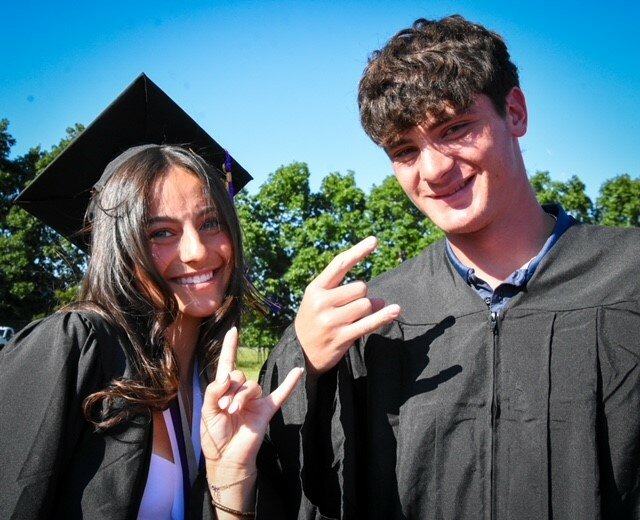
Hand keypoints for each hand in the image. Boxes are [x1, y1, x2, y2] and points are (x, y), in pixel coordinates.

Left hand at [201, 326, 302, 474]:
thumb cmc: (214, 436)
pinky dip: (290, 383)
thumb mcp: (207, 413)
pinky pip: (281, 394)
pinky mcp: (266, 411)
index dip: (229, 347)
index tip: (233, 330)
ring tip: (233, 411)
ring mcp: (255, 401)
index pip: (227, 363)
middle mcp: (240, 392)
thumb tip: (227, 377)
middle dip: (230, 389)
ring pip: (252, 386)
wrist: (226, 460)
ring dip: (241, 397)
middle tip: (224, 406)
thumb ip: (214, 392)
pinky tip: (298, 372)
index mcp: (224, 390)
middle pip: (239, 376)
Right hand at [295, 236, 400, 375]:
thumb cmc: (314, 322)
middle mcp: (321, 302)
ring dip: (367, 311)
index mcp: (315, 289)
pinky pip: (368, 323)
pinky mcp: (341, 337)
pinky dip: (384, 316)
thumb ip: (345, 293)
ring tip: (353, 319)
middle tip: (351, 308)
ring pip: (366, 305)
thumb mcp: (319, 302)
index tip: (375, 240)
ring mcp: (330, 321)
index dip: (358, 251)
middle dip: (362, 296)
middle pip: (360, 288)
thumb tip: (380, 300)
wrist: (300, 353)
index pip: (340, 264)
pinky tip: (396, 310)